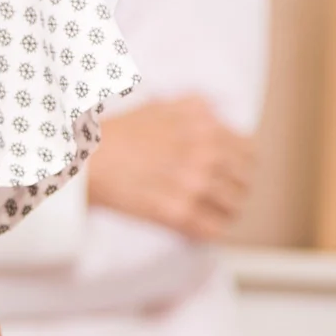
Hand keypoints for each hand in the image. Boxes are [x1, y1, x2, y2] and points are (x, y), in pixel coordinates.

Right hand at [87, 96, 255, 240]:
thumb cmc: (120, 132)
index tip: (233, 171)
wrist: (88, 160)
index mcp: (205, 129)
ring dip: (226, 211)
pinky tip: (203, 226)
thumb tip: (216, 110)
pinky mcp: (177, 213)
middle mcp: (204, 156)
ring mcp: (193, 186)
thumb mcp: (160, 106)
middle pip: (244, 181)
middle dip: (236, 188)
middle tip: (225, 194)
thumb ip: (194, 106)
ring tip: (216, 212)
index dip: (242, 163)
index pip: (248, 151)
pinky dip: (212, 230)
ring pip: (233, 207)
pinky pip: (213, 229)